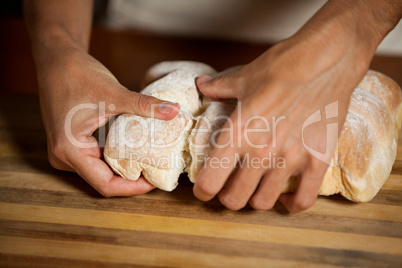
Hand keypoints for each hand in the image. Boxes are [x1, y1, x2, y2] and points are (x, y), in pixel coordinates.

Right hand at [37, 47, 179, 196]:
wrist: (56, 59)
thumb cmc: (76, 74)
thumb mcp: (114, 93)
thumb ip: (145, 105)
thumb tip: (174, 111)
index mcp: (69, 151)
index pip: (104, 185)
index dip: (132, 188)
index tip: (154, 181)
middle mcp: (64, 156)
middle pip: (102, 180)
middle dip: (131, 179)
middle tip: (157, 172)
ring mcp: (66, 151)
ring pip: (100, 170)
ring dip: (124, 169)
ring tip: (150, 163)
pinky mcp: (72, 142)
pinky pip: (96, 158)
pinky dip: (115, 157)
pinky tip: (134, 151)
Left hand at [192, 0, 387, 210]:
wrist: (327, 58)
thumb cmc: (283, 66)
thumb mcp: (244, 77)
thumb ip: (219, 88)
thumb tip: (201, 85)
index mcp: (237, 133)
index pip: (209, 182)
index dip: (202, 191)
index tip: (205, 189)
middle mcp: (260, 151)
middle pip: (234, 200)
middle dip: (227, 198)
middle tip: (229, 188)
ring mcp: (291, 159)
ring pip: (264, 203)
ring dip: (255, 199)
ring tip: (255, 188)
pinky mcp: (318, 160)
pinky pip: (303, 200)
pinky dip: (291, 204)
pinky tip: (285, 196)